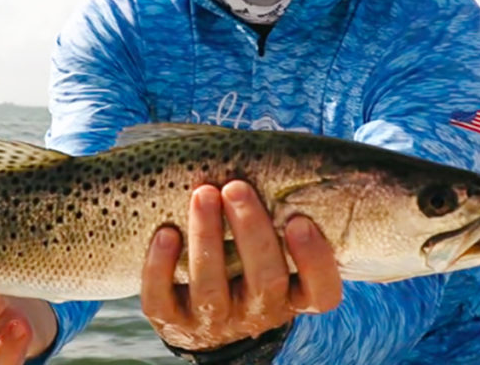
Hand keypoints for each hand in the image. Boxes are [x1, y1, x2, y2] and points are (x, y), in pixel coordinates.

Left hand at [141, 180, 341, 350]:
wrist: (202, 318)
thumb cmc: (245, 262)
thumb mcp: (272, 248)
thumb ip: (283, 213)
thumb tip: (291, 157)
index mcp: (292, 295)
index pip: (319, 291)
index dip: (313, 260)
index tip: (299, 220)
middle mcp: (257, 313)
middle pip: (265, 281)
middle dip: (251, 231)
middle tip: (236, 186)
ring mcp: (213, 321)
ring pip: (210, 288)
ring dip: (206, 238)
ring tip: (202, 194)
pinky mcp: (171, 320)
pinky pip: (161, 299)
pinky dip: (160, 266)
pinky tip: (165, 232)